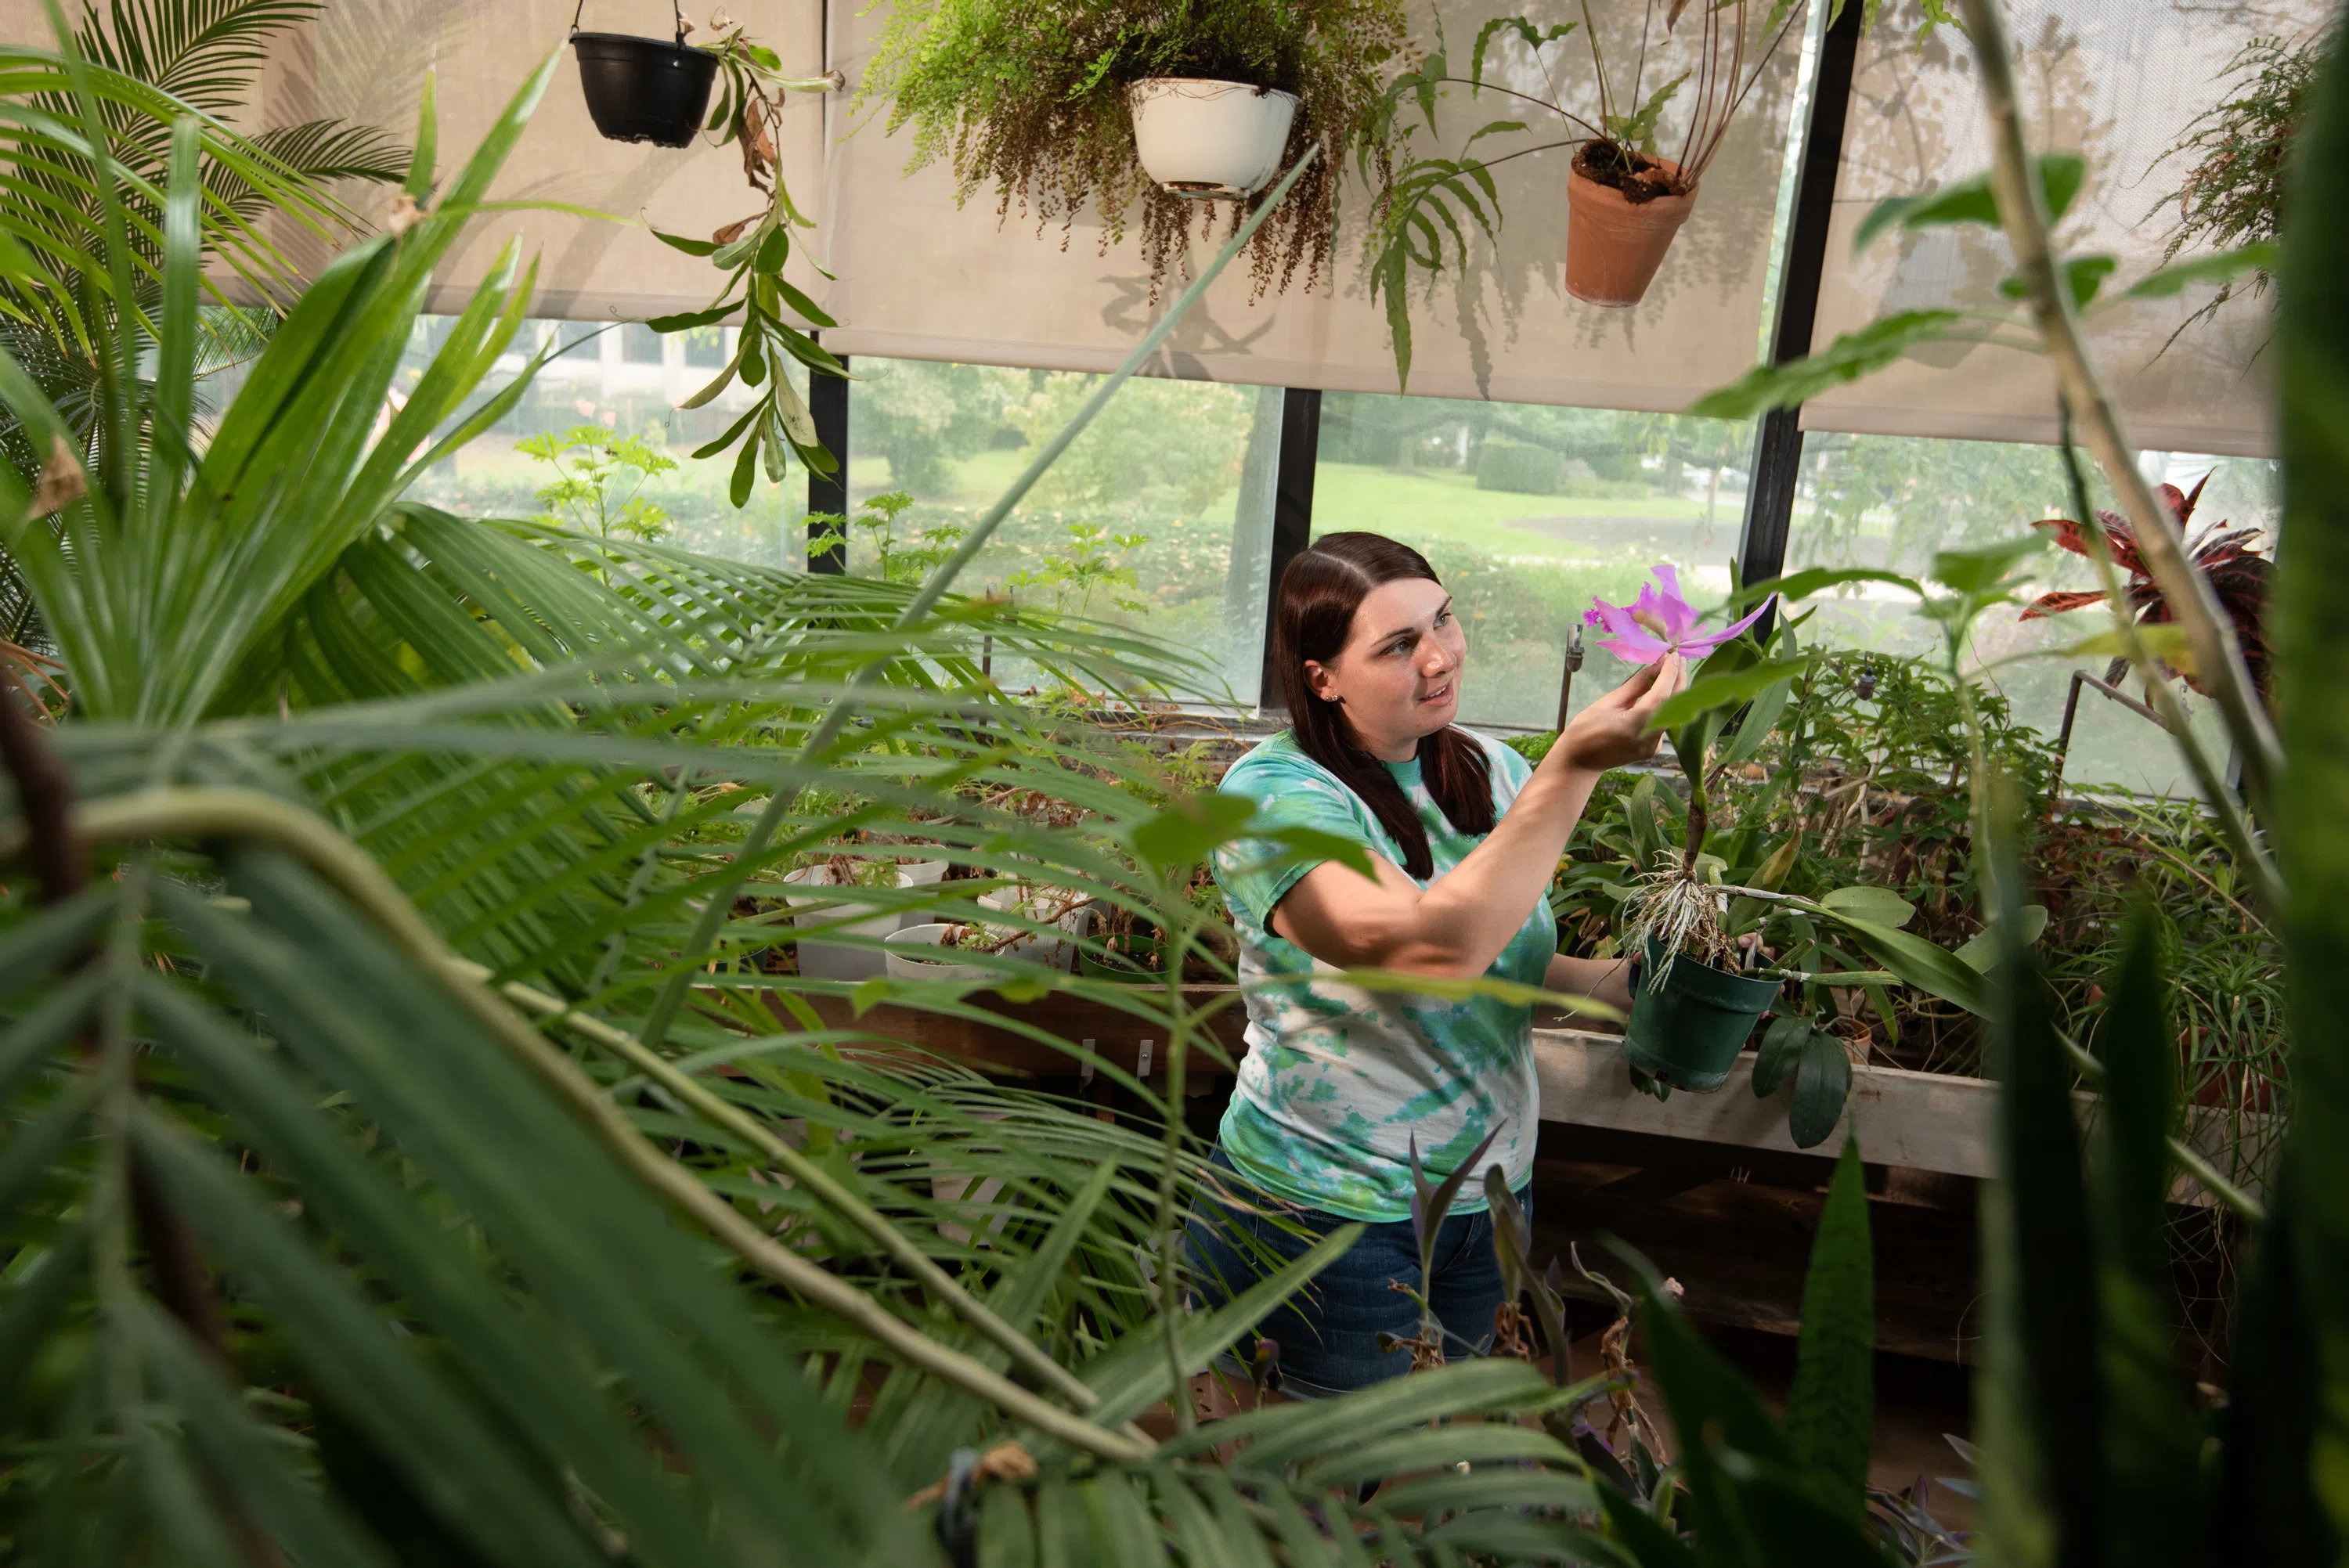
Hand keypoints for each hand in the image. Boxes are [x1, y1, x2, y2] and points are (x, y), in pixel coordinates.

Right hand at [1555, 654, 1685, 772]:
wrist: (1579, 762)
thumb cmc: (1585, 730)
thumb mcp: (1608, 702)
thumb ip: (1635, 685)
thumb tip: (1655, 665)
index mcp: (1635, 725)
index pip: (1662, 695)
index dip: (1670, 673)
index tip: (1673, 655)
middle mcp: (1650, 738)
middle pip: (1674, 705)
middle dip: (1679, 679)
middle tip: (1678, 658)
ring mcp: (1653, 746)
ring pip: (1671, 713)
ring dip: (1673, 691)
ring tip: (1671, 669)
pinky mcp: (1653, 748)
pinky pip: (1664, 721)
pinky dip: (1665, 704)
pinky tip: (1661, 690)